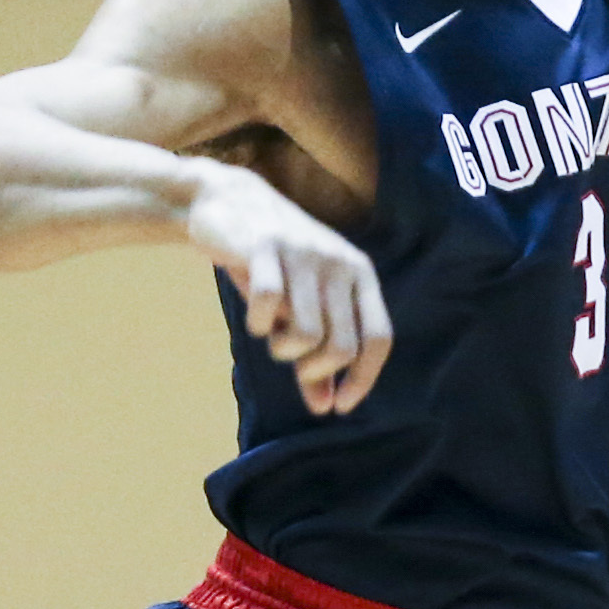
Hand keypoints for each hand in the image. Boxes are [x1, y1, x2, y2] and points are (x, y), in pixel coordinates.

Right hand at [182, 159, 391, 414]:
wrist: (229, 201)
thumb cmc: (273, 264)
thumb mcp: (300, 306)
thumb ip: (314, 355)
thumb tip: (326, 407)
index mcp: (360, 275)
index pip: (378, 338)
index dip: (363, 378)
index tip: (341, 406)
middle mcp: (340, 263)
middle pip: (342, 346)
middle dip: (315, 371)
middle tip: (293, 363)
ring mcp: (305, 254)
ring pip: (307, 334)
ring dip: (283, 350)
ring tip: (272, 334)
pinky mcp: (267, 248)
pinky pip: (268, 306)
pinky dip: (258, 324)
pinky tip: (255, 318)